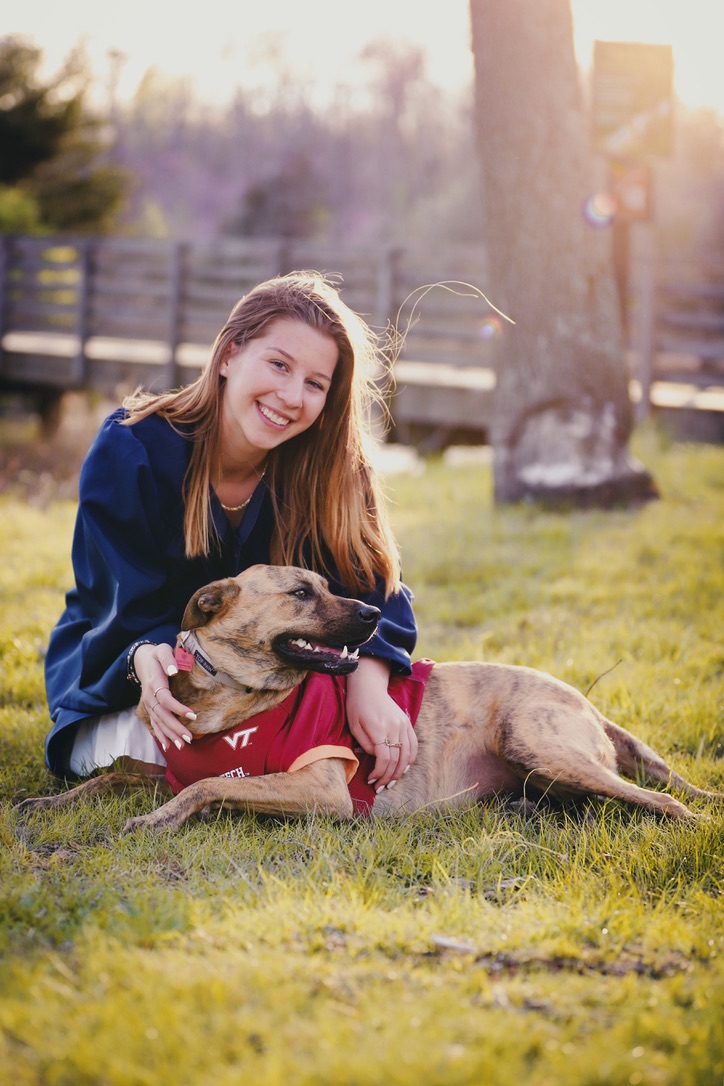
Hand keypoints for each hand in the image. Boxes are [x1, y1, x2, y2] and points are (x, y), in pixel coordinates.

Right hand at [132, 642, 196, 752]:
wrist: (144, 660)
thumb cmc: (158, 655)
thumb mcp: (162, 650)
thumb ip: (168, 659)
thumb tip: (174, 671)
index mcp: (154, 682)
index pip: (165, 699)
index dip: (177, 708)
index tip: (192, 715)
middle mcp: (149, 696)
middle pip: (161, 715)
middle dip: (175, 728)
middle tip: (189, 738)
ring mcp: (149, 704)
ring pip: (158, 722)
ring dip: (169, 735)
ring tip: (182, 745)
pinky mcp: (151, 708)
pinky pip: (154, 724)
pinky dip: (160, 735)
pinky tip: (168, 746)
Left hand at [345, 657, 417, 789]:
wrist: (369, 686)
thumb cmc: (357, 706)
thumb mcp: (354, 725)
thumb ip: (366, 744)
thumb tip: (377, 759)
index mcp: (378, 728)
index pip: (384, 758)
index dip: (379, 773)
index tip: (371, 780)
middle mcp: (394, 727)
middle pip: (397, 759)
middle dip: (389, 777)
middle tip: (381, 787)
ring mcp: (403, 724)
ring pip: (407, 754)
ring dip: (400, 771)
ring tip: (392, 781)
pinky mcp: (407, 723)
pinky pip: (413, 744)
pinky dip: (410, 759)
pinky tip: (404, 768)